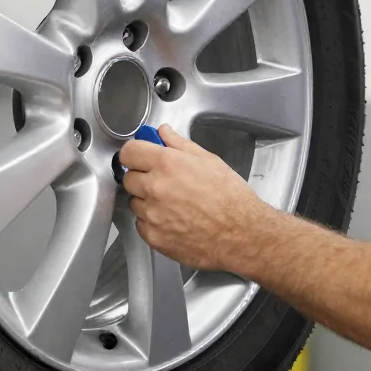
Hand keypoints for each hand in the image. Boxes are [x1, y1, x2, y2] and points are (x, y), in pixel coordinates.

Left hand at [119, 124, 277, 272]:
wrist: (241, 234)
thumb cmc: (231, 198)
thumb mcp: (209, 161)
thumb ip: (180, 144)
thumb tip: (163, 133)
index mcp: (167, 164)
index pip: (129, 152)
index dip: (135, 153)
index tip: (139, 157)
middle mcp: (155, 188)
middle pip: (128, 178)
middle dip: (142, 178)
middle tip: (162, 182)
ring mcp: (152, 215)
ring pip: (135, 203)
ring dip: (147, 202)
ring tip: (173, 204)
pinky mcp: (154, 237)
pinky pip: (141, 225)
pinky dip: (153, 223)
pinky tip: (173, 220)